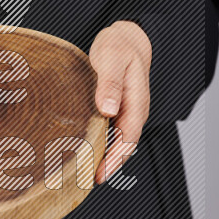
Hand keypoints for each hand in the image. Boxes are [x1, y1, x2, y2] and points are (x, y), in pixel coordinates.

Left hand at [89, 21, 151, 184]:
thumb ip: (110, 83)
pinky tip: (83, 149)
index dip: (115, 159)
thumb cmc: (119, 45)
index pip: (128, 138)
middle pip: (123, 145)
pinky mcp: (115, 109)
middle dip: (108, 166)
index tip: (100, 173)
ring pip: (115, 141)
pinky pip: (109, 131)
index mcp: (136, 102)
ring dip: (102, 157)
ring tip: (82, 172)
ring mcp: (124, 111)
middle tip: (85, 181)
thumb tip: (109, 110)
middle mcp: (133, 110)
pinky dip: (98, 143)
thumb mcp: (112, 58)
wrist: (126, 37)